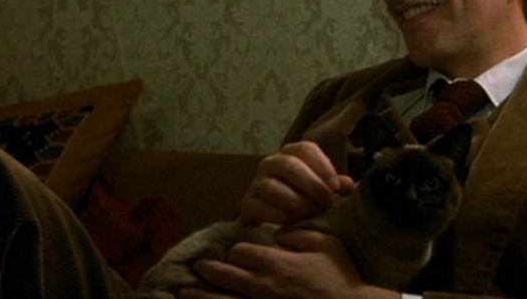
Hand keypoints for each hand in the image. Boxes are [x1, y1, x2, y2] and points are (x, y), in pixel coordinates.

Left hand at [177, 229, 400, 298]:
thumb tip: (281, 233)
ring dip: (202, 295)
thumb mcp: (326, 244)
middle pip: (226, 275)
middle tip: (198, 267)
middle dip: (210, 270)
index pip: (241, 252)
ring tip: (185, 292)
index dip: (238, 250)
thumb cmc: (341, 277)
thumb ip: (300, 234)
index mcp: (275, 263)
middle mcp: (262, 286)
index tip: (238, 252)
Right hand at [238, 141, 353, 225]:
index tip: (336, 186)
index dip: (322, 166)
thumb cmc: (304, 199)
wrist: (274, 221)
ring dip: (296, 203)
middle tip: (327, 203)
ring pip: (272, 187)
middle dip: (311, 185)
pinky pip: (260, 207)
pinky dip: (279, 216)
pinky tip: (293, 223)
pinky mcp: (247, 204)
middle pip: (289, 166)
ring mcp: (256, 183)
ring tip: (311, 214)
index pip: (305, 149)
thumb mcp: (322, 190)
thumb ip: (335, 186)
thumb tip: (349, 185)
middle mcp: (271, 163)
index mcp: (291, 153)